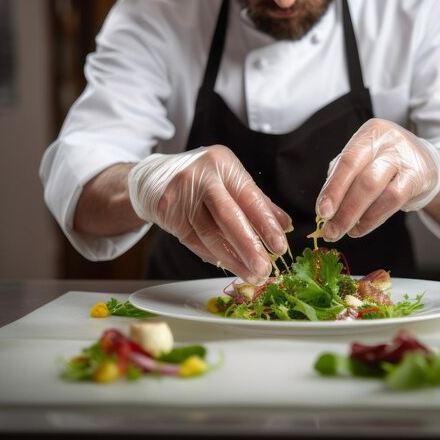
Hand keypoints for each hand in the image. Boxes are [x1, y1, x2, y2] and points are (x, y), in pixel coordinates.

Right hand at [128, 145, 290, 282]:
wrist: (154, 176)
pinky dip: (213, 255)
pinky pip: (194, 241)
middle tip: (264, 269)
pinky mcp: (167, 211)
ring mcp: (181, 194)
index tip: (280, 246)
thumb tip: (285, 225)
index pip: (250, 198)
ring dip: (233, 259)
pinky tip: (228, 265)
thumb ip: (258, 201)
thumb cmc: (201, 178)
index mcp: (224, 164)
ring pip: (210, 234)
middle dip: (249, 247)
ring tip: (250, 274)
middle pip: (229, 217)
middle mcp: (202, 176)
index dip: (266, 225)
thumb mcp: (230, 179)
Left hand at [315, 118, 439, 240]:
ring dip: (356, 216)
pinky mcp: (419, 177)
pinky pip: (393, 201)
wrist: (425, 162)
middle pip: (362, 177)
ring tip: (344, 231)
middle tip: (330, 230)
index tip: (321, 212)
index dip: (333, 188)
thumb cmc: (385, 161)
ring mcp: (406, 158)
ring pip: (376, 190)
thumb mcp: (364, 159)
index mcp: (370, 133)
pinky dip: (373, 218)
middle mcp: (389, 141)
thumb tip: (324, 206)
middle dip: (343, 208)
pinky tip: (361, 227)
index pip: (347, 161)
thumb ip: (343, 176)